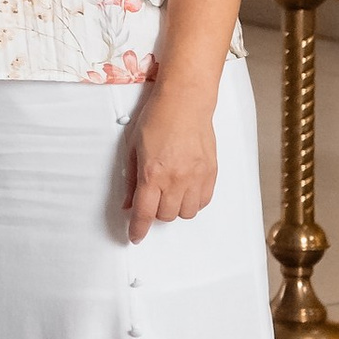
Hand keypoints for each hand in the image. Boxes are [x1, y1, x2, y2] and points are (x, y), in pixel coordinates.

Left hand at [122, 71, 219, 241]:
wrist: (185, 102)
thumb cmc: (157, 118)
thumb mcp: (134, 147)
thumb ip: (131, 179)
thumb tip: (128, 203)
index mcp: (152, 173)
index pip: (144, 213)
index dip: (138, 229)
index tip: (135, 237)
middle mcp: (175, 179)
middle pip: (165, 216)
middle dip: (155, 212)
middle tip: (152, 198)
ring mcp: (196, 177)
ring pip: (186, 213)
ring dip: (175, 208)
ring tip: (170, 192)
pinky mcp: (211, 173)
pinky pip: (203, 202)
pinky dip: (193, 202)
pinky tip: (186, 189)